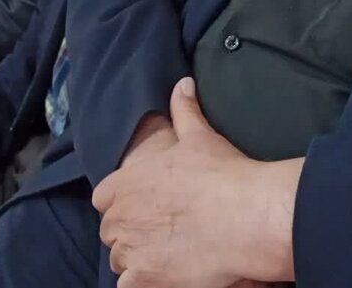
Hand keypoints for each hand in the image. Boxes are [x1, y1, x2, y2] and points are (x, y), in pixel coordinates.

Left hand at [93, 79, 297, 287]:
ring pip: (119, 259)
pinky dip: (141, 283)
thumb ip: (184, 109)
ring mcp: (131, 250)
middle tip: (159, 232)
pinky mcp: (144, 280)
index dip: (122, 202)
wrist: (247, 215)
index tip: (143, 206)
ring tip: (165, 255)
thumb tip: (182, 84)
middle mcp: (121, 216)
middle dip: (129, 231)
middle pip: (110, 230)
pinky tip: (163, 276)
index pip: (104, 197)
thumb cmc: (223, 174)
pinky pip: (127, 286)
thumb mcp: (200, 136)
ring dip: (135, 258)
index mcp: (127, 182)